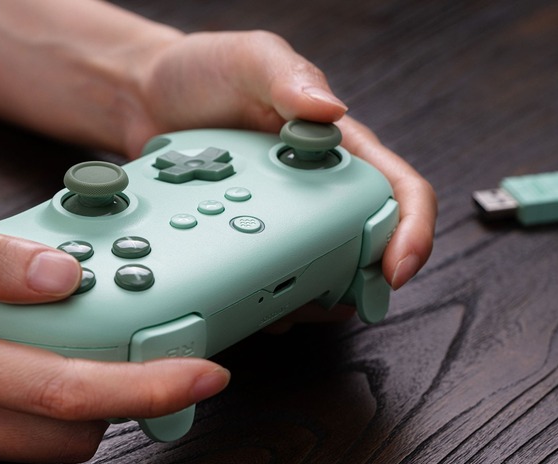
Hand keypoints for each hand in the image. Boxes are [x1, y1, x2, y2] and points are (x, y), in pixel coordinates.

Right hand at [0, 198, 229, 463]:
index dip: (145, 388)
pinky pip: (2, 436)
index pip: (61, 391)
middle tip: (136, 342)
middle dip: (118, 398)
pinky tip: (22, 352)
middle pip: (64, 434)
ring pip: (37, 444)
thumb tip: (65, 275)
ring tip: (72, 337)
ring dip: (75, 400)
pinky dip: (33, 403)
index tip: (201, 375)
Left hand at [128, 31, 436, 289]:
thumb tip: (330, 109)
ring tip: (291, 309)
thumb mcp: (251, 59)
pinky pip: (269, 272)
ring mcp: (281, 213)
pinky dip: (269, 293)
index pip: (398, 188)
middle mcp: (316, 184)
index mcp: (336, 143)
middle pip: (366, 242)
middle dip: (364, 281)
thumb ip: (290, 78)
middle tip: (340, 304)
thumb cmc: (205, 71)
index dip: (411, 229)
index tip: (396, 268)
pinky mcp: (247, 232)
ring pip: (320, 268)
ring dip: (315, 297)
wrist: (146, 98)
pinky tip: (251, 301)